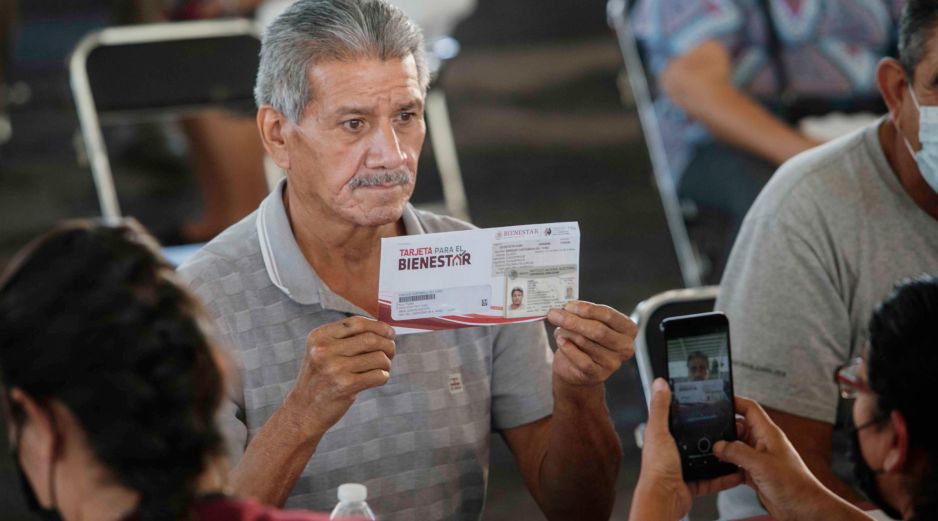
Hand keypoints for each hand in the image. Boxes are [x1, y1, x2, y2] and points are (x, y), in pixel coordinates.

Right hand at [284, 316, 395, 435]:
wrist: (304, 410)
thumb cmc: (320, 378)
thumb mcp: (322, 351)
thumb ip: (346, 338)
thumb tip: (385, 330)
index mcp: (319, 337)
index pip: (357, 323)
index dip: (379, 326)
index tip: (389, 333)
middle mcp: (324, 350)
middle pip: (371, 339)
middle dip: (388, 345)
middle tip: (390, 352)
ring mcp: (335, 368)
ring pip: (378, 357)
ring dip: (387, 363)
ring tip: (382, 368)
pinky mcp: (345, 386)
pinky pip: (378, 375)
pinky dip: (383, 376)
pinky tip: (377, 379)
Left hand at [546, 301, 634, 386]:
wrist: (577, 368)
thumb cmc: (585, 340)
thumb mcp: (588, 323)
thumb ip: (582, 314)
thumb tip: (564, 308)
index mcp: (628, 329)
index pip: (608, 315)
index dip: (586, 309)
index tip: (568, 305)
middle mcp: (625, 347)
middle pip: (598, 330)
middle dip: (573, 321)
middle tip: (554, 314)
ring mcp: (613, 363)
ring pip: (585, 342)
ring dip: (567, 333)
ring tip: (559, 330)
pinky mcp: (598, 374)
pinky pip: (580, 359)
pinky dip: (567, 348)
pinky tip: (560, 341)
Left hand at [630, 379, 742, 520]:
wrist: (664, 498)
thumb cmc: (657, 468)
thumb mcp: (659, 431)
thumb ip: (660, 408)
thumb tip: (659, 383)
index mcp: (663, 436)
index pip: (678, 418)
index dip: (691, 410)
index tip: (706, 404)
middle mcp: (673, 451)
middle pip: (696, 439)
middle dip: (711, 435)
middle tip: (727, 427)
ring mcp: (684, 467)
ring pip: (707, 458)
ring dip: (720, 455)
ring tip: (734, 448)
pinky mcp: (693, 483)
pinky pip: (712, 478)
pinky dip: (724, 476)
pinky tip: (734, 471)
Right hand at [713, 397, 835, 520]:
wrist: (803, 509)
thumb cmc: (794, 485)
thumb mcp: (761, 464)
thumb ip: (737, 452)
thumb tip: (719, 445)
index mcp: (768, 434)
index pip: (750, 409)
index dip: (735, 402)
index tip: (718, 401)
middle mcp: (763, 443)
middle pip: (739, 428)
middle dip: (724, 430)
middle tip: (710, 434)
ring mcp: (759, 458)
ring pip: (736, 447)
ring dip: (725, 450)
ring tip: (712, 452)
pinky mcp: (755, 473)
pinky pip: (736, 464)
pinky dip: (728, 466)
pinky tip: (720, 469)